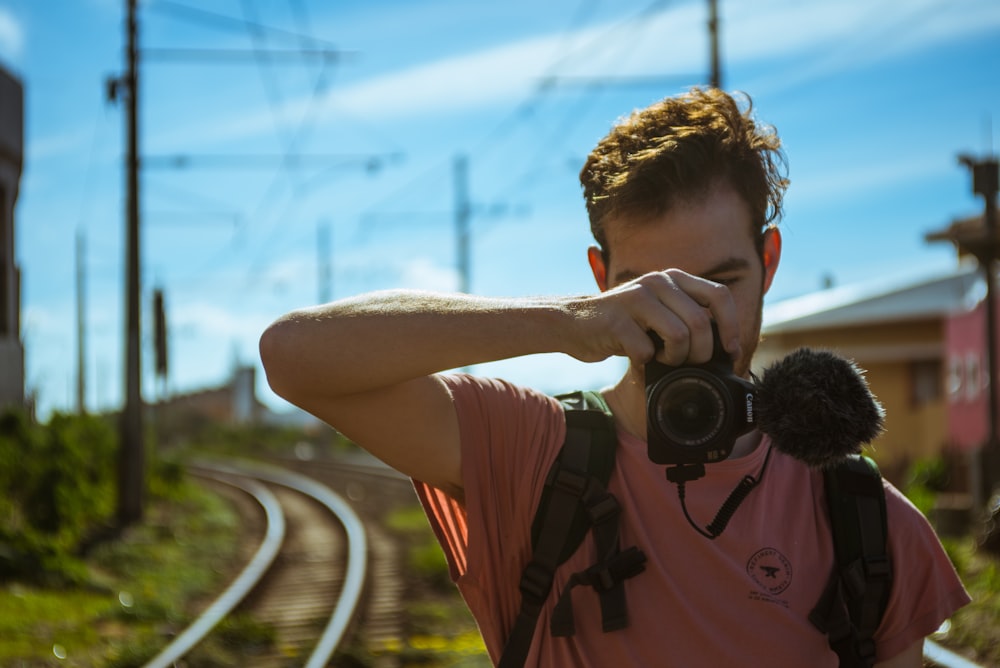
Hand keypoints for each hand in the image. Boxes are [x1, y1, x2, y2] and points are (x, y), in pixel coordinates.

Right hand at [564, 269, 740, 367]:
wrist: (574, 323)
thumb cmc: (625, 324)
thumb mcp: (659, 311)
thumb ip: (687, 317)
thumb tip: (728, 347)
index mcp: (673, 278)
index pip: (719, 295)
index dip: (731, 326)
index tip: (730, 351)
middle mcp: (657, 282)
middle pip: (700, 322)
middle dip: (701, 353)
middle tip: (689, 363)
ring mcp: (635, 298)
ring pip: (679, 335)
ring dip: (675, 358)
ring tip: (663, 359)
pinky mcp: (616, 320)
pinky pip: (648, 351)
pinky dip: (647, 363)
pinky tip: (638, 359)